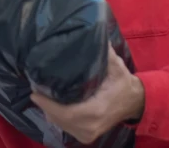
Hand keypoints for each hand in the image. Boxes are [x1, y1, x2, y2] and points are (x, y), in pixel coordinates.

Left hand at [30, 44, 144, 143]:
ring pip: (61, 124)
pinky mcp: (86, 136)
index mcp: (97, 110)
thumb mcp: (116, 66)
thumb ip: (104, 51)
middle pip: (60, 119)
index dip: (49, 104)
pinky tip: (50, 105)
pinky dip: (56, 117)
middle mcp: (91, 126)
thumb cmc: (123, 83)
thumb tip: (92, 32)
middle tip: (34, 90)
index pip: (67, 112)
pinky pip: (66, 128)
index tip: (35, 92)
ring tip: (40, 95)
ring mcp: (88, 134)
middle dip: (45, 106)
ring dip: (49, 111)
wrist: (134, 102)